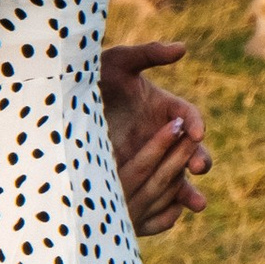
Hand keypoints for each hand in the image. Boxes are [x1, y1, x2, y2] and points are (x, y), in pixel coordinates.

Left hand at [100, 40, 210, 237]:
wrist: (64, 108)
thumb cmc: (93, 79)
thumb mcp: (117, 63)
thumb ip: (149, 54)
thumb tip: (182, 48)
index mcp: (164, 107)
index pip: (188, 116)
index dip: (195, 123)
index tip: (197, 132)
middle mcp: (163, 136)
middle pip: (191, 151)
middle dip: (200, 159)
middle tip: (199, 166)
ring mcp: (151, 160)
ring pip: (178, 179)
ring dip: (190, 192)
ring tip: (197, 204)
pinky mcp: (136, 180)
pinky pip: (157, 198)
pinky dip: (166, 208)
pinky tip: (169, 215)